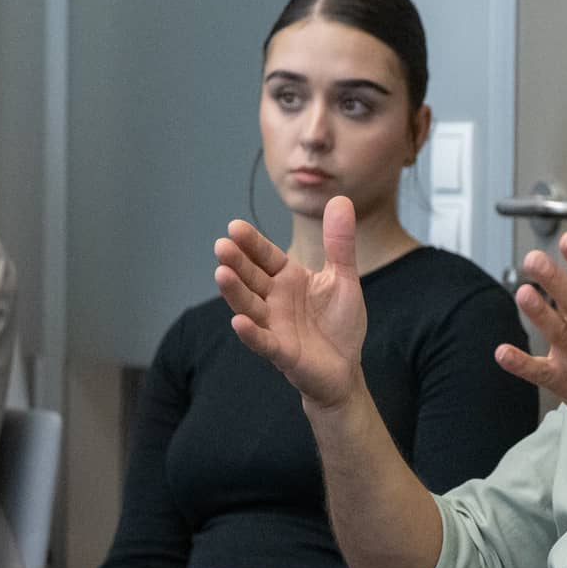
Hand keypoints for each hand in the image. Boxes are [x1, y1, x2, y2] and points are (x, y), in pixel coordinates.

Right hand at [214, 199, 369, 408]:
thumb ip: (340, 243)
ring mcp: (274, 325)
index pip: (266, 256)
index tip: (234, 226)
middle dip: (237, 263)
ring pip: (250, 306)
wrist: (346, 368)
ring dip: (235, 292)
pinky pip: (262, 341)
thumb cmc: (340, 323)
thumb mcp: (344, 278)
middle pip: (252, 278)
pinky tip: (238, 322)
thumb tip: (341, 199)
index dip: (252, 243)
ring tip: (221, 274)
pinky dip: (250, 333)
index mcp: (288, 279)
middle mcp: (275, 300)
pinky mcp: (281, 352)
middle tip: (221, 246)